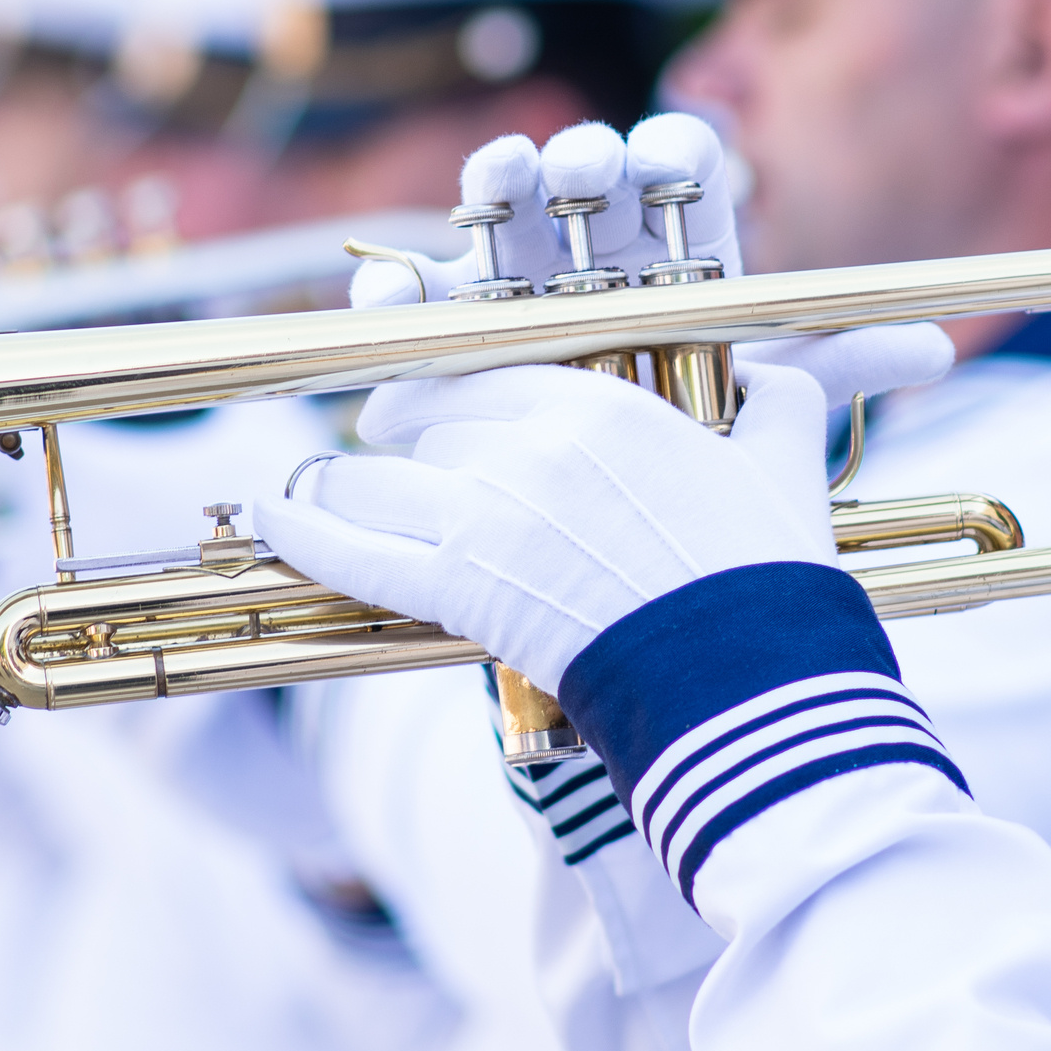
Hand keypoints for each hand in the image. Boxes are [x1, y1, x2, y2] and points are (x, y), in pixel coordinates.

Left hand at [256, 349, 942, 696]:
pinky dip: (303, 533)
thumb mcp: (783, 463)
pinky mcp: (460, 591)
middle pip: (426, 429)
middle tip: (374, 452)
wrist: (747, 675)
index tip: (420, 401)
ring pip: (377, 482)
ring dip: (337, 488)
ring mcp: (486, 517)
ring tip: (305, 492)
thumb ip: (777, 403)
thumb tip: (780, 380)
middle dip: (394, 443)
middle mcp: (529, 445)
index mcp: (598, 403)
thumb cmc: (769, 576)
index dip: (439, 391)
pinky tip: (267, 517)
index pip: (484, 375)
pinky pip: (354, 553)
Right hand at [347, 112, 953, 404]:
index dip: (676, 154)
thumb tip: (939, 353)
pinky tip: (401, 290)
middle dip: (584, 163)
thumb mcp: (757, 400)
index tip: (680, 162)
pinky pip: (419, 292)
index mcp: (665, 238)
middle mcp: (587, 238)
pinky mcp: (445, 319)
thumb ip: (834, 366)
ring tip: (500, 185)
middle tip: (589, 173)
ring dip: (497, 184)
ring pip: (501, 208)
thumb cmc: (678, 428)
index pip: (677, 168)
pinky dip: (404, 287)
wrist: (595, 503)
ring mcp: (510, 271)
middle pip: (583, 175)